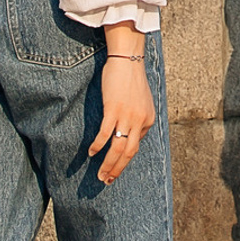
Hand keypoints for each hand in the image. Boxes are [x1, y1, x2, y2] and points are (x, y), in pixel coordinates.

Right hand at [90, 55, 155, 184]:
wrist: (128, 59)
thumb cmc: (131, 79)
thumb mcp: (141, 101)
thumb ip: (138, 118)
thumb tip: (130, 133)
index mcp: (148, 119)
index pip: (136, 146)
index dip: (124, 158)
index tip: (115, 166)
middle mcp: (140, 120)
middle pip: (129, 153)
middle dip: (118, 169)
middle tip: (107, 181)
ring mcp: (127, 116)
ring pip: (118, 148)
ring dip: (108, 164)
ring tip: (100, 175)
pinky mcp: (114, 109)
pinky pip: (105, 134)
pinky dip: (98, 146)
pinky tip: (91, 153)